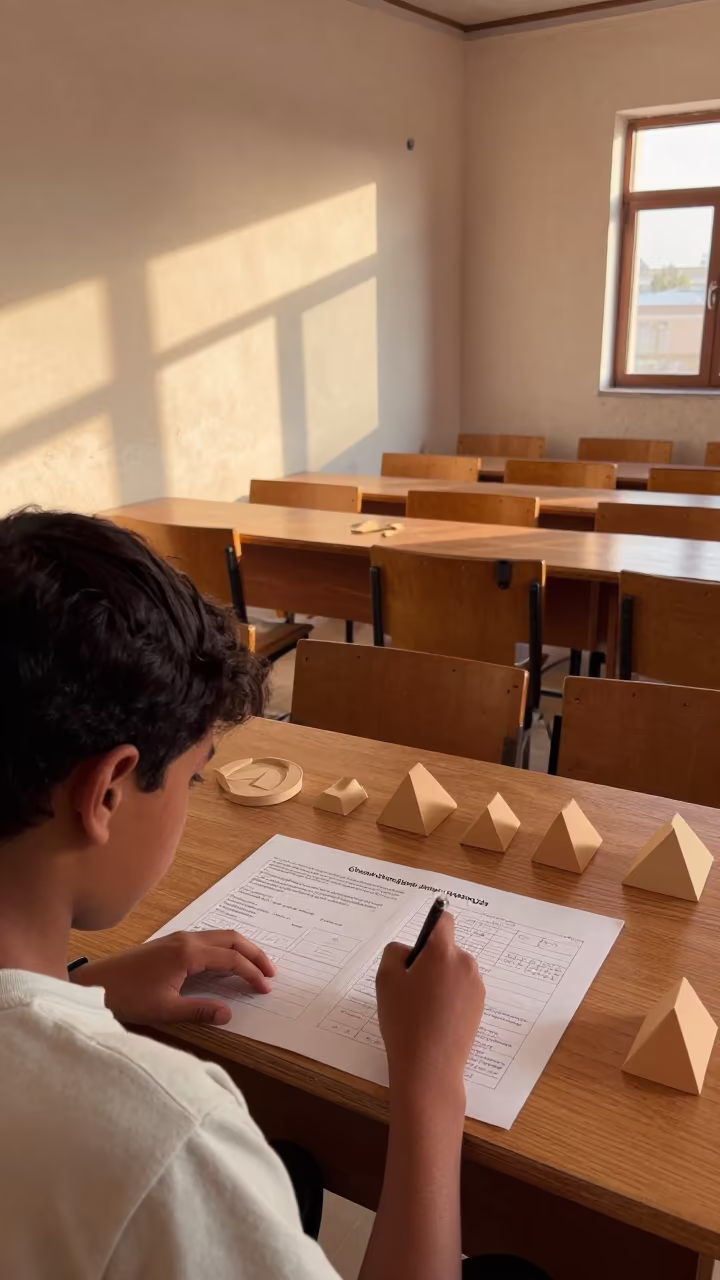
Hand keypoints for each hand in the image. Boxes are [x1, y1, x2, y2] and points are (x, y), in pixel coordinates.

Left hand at [71, 930, 274, 1026]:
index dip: (252, 973)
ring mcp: (179, 937)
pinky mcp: (171, 942)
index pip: (232, 959)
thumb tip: (229, 1014)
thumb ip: (199, 1011)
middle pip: (232, 938)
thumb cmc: (127, 996)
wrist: (95, 983)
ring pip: (221, 935)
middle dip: (255, 954)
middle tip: (271, 973)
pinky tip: (227, 963)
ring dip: (241, 949)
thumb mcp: (165, 1009)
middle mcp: (187, 939)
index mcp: (188, 953)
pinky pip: (209, 938)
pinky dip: (226, 948)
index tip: (266, 988)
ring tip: (255, 967)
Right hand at [376, 912, 484, 1108]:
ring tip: (421, 1008)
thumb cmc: (404, 1021)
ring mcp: (476, 987)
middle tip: (410, 986)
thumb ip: (395, 952)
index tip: (417, 945)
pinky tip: (435, 1019)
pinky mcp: (480, 1008)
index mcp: (443, 952)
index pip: (443, 920)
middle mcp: (465, 964)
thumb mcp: (386, 979)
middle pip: (446, 949)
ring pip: (454, 971)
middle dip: (430, 960)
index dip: (430, 925)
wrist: (429, 1068)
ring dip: (440, 980)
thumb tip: (408, 950)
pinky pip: (461, 990)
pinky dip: (449, 997)